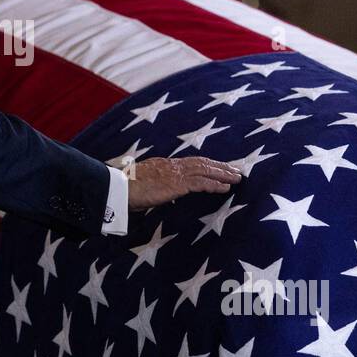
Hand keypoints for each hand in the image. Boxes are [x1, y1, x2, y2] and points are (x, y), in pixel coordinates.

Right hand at [125, 156, 241, 209]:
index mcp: (163, 165)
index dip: (205, 164)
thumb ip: (153, 186)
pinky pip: (201, 183)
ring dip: (223, 174)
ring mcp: (175, 173)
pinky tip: (226, 188)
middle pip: (201, 162)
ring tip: (237, 177)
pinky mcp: (177, 184)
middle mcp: (172, 165)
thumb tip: (158, 193)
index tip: (217, 167)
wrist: (119, 189)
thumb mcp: (142, 184)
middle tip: (234, 170)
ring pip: (205, 170)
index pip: (190, 162)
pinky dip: (215, 184)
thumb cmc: (125, 190)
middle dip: (219, 166)